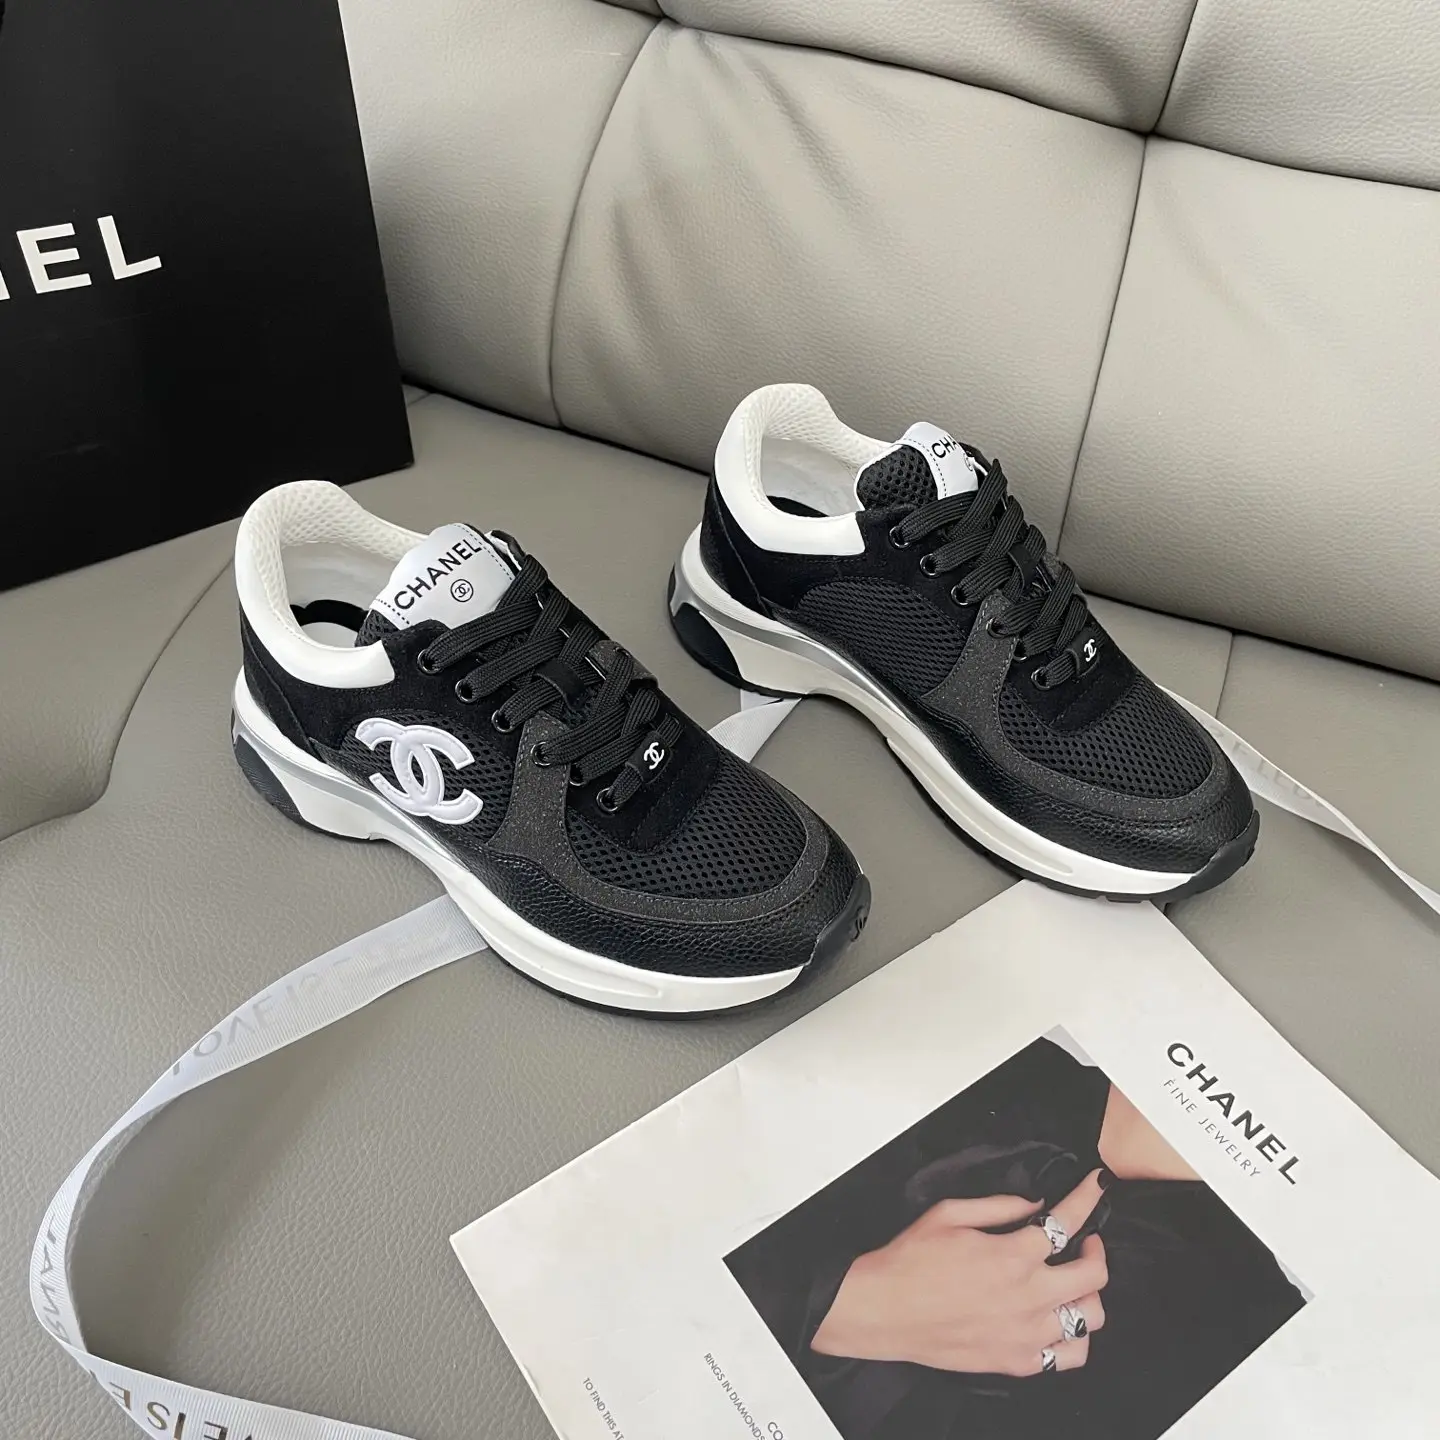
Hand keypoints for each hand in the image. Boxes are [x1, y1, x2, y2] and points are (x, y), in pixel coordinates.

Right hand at [811, 1169, 1108, 1375]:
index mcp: (1012, 1255)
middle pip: (1094, 1275)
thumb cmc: (910, 1259)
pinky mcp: (1018, 1362)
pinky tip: (1057, 1320)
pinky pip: (1069, 1355)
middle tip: (1083, 1241)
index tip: (1096, 1187)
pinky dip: (1073, 1336)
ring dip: (1087, 1294)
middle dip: (1096, 1250)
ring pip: (1090, 1317)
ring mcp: (1027, 1334)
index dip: (1088, 1199)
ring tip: (1071, 1282)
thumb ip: (998, 1206)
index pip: (1067, 1222)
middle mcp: (1028, 1296)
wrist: (885, 1309)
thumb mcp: (949, 1213)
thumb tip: (1035, 1205)